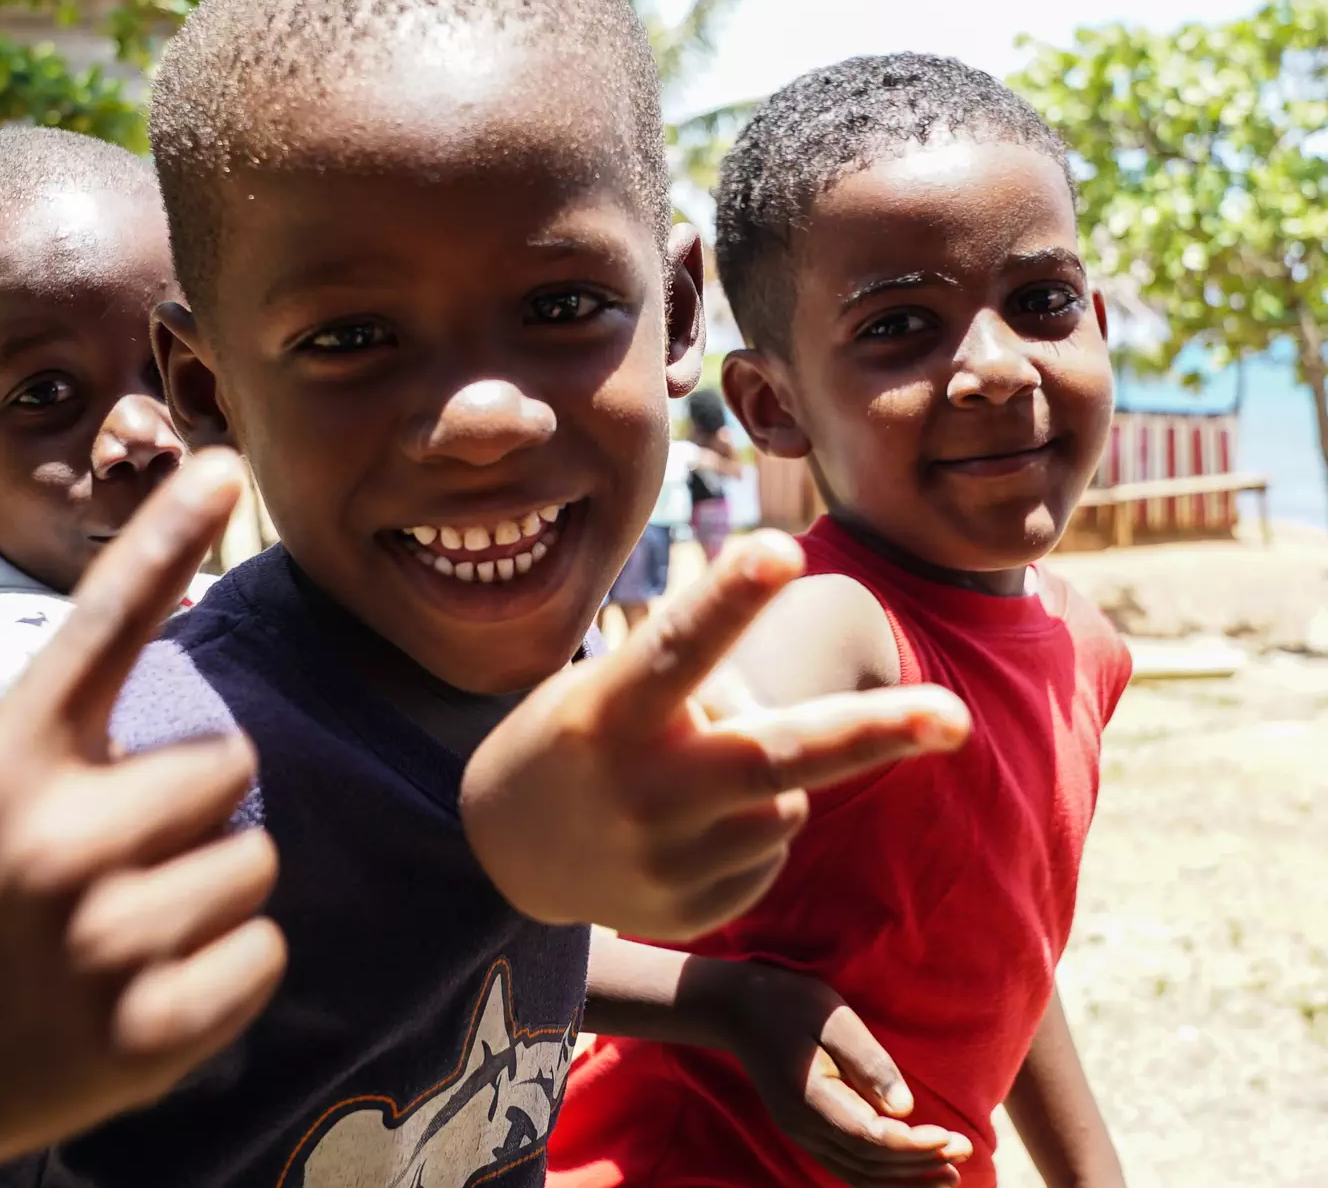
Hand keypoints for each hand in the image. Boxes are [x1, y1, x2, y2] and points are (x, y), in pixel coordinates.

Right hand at [462, 530, 969, 939]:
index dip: (729, 598)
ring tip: (693, 775)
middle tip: (957, 718)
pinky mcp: (691, 911)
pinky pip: (771, 850)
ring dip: (772, 775)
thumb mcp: (603, 694)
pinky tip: (686, 829)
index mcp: (607, 713)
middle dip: (872, 732)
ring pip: (788, 797)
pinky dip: (751, 827)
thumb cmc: (576, 736)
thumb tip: (808, 743)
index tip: (782, 547)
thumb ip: (698, 700)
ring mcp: (667, 861)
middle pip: (772, 755)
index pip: (676, 646)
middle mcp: (639, 790)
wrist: (502, 854)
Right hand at [692, 958, 970, 1185]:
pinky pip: (847, 1167)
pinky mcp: (805, 1131)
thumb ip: (869, 1062)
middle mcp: (804, 1127)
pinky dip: (882, 1177)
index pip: (871, 1139)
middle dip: (921, 1163)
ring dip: (906, 1178)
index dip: (914, 1145)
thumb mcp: (834, 1018)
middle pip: (870, 1164)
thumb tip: (904, 1108)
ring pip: (859, 1174)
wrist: (737, 1009)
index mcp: (811, 1099)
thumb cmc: (789, 1004)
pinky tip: (909, 1173)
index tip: (951, 1136)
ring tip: (950, 1172)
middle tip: (964, 1149)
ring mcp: (801, 1132)